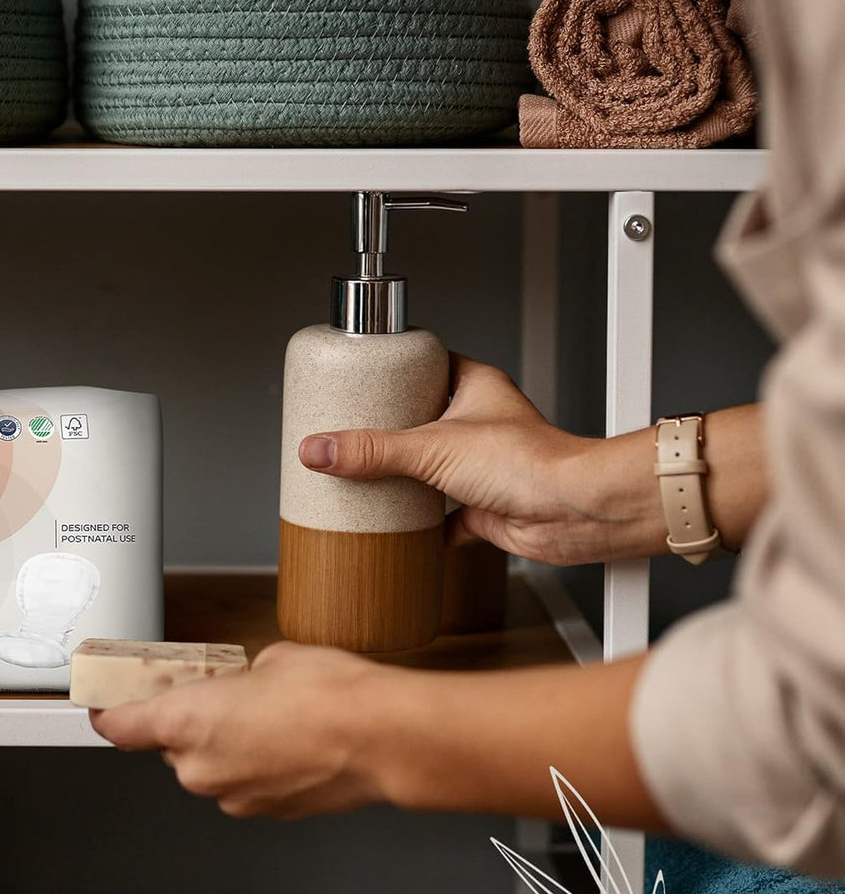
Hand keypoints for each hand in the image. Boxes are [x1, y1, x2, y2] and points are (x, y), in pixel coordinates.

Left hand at [89, 642, 388, 818]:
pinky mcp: (265, 812)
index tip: (101, 703)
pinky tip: (289, 738)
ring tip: (269, 713)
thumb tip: (250, 684)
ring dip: (226, 742)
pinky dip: (256, 762)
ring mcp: (233, 796)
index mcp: (186, 722)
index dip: (106, 712)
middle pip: (172, 744)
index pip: (121, 726)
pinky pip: (243, 781)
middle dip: (191, 718)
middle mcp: (200, 768)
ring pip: (210, 765)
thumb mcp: (272, 658)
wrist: (379, 737)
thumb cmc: (328, 694)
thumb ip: (242, 677)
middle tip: (220, 691)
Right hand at [298, 355, 665, 564]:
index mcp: (473, 386)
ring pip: (432, 466)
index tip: (358, 377)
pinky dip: (421, 524)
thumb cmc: (530, 463)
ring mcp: (482, 465)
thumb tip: (318, 449)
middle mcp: (479, 422)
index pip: (426, 364)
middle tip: (348, 432)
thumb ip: (372, 451)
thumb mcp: (432, 448)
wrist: (575, 514)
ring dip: (403, 477)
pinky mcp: (484, 506)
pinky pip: (443, 515)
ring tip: (361, 477)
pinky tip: (396, 529)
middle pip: (422, 419)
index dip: (394, 370)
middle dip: (388, 431)